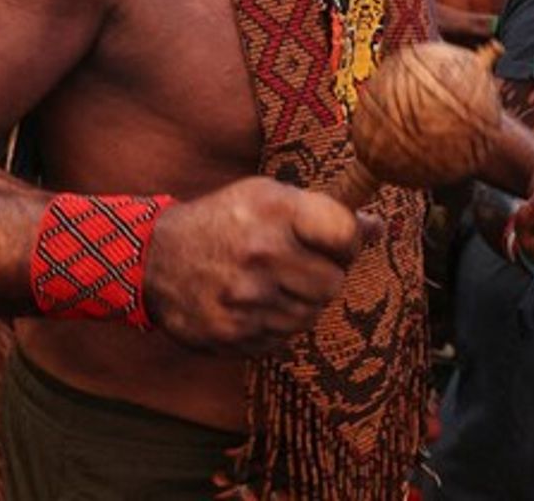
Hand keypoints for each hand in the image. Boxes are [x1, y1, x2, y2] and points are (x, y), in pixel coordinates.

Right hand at [143, 176, 374, 354]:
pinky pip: (283, 338)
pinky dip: (276, 324)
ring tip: (270, 283)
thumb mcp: (266, 196)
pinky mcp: (234, 334)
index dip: (349, 240)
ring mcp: (246, 299)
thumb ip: (322, 211)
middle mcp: (261, 254)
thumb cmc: (223, 221)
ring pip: (311, 314)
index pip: (344, 234)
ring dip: (299, 302)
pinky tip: (253, 304)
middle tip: (297, 264)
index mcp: (273, 210)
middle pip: (333, 282)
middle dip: (324, 275)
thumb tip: (378, 227)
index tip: (336, 241)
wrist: (156, 260)